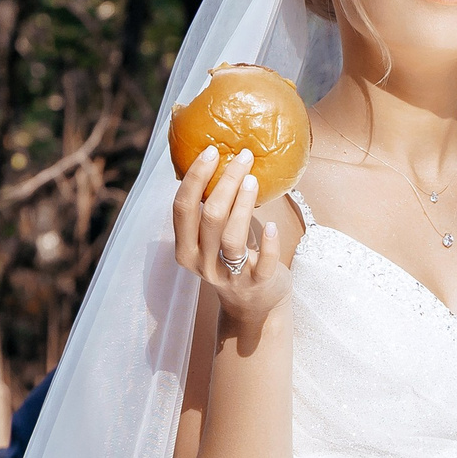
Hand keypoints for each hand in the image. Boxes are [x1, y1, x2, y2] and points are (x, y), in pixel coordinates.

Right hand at [172, 147, 289, 326]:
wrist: (255, 306)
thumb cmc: (234, 260)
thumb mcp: (214, 239)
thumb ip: (212, 210)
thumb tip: (223, 159)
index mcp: (186, 249)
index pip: (182, 209)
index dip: (194, 178)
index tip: (211, 151)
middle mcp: (202, 264)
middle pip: (209, 217)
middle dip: (226, 182)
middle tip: (243, 157)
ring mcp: (229, 276)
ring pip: (232, 237)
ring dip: (243, 204)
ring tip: (253, 179)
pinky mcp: (256, 284)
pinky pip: (262, 263)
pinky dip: (269, 243)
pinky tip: (273, 225)